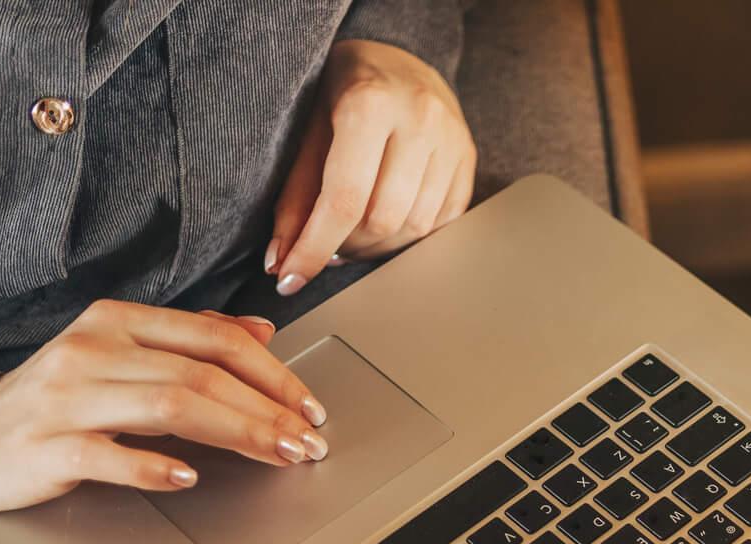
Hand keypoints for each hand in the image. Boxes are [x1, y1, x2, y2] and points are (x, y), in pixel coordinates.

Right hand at [0, 300, 327, 521]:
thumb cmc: (56, 404)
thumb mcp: (120, 358)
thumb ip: (188, 341)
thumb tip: (262, 331)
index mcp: (116, 321)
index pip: (214, 339)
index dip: (273, 374)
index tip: (310, 409)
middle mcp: (91, 350)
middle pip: (200, 375)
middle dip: (267, 411)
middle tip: (307, 443)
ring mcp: (65, 397)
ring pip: (168, 407)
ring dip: (236, 434)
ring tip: (277, 455)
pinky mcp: (45, 446)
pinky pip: (107, 454)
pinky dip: (152, 466)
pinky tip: (188, 478)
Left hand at [265, 39, 475, 297]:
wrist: (399, 58)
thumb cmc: (345, 91)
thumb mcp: (310, 130)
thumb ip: (296, 196)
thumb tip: (281, 262)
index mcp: (371, 103)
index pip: (343, 199)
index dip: (314, 248)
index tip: (292, 277)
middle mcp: (420, 119)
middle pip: (382, 221)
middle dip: (348, 247)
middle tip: (327, 245)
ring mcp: (452, 139)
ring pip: (414, 228)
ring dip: (377, 247)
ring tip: (354, 235)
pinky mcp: (470, 158)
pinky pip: (440, 223)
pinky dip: (408, 236)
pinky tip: (387, 223)